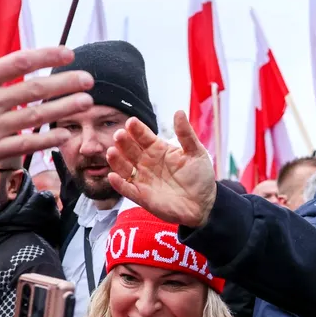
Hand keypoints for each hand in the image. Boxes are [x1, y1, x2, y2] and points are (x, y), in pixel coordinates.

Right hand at [0, 8, 95, 214]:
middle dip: (66, 83)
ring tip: (87, 103)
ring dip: (64, 109)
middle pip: (36, 89)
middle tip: (90, 79)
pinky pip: (23, 146)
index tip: (68, 53)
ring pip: (35, 117)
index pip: (19, 61)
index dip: (48, 56)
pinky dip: (46, 141)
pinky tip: (65, 136)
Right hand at [105, 111, 217, 228]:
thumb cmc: (199, 177)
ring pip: (124, 168)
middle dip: (123, 142)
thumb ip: (186, 134)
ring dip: (117, 160)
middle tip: (119, 135)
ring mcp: (143, 179)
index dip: (137, 130)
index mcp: (158, 149)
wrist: (204, 203)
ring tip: (111, 151)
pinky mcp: (142, 196)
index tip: (131, 122)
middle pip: (130, 150)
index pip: (144, 136)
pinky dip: (118, 184)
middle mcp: (147, 162)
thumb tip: (179, 112)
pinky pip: (127, 189)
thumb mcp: (196, 152)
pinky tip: (113, 176)